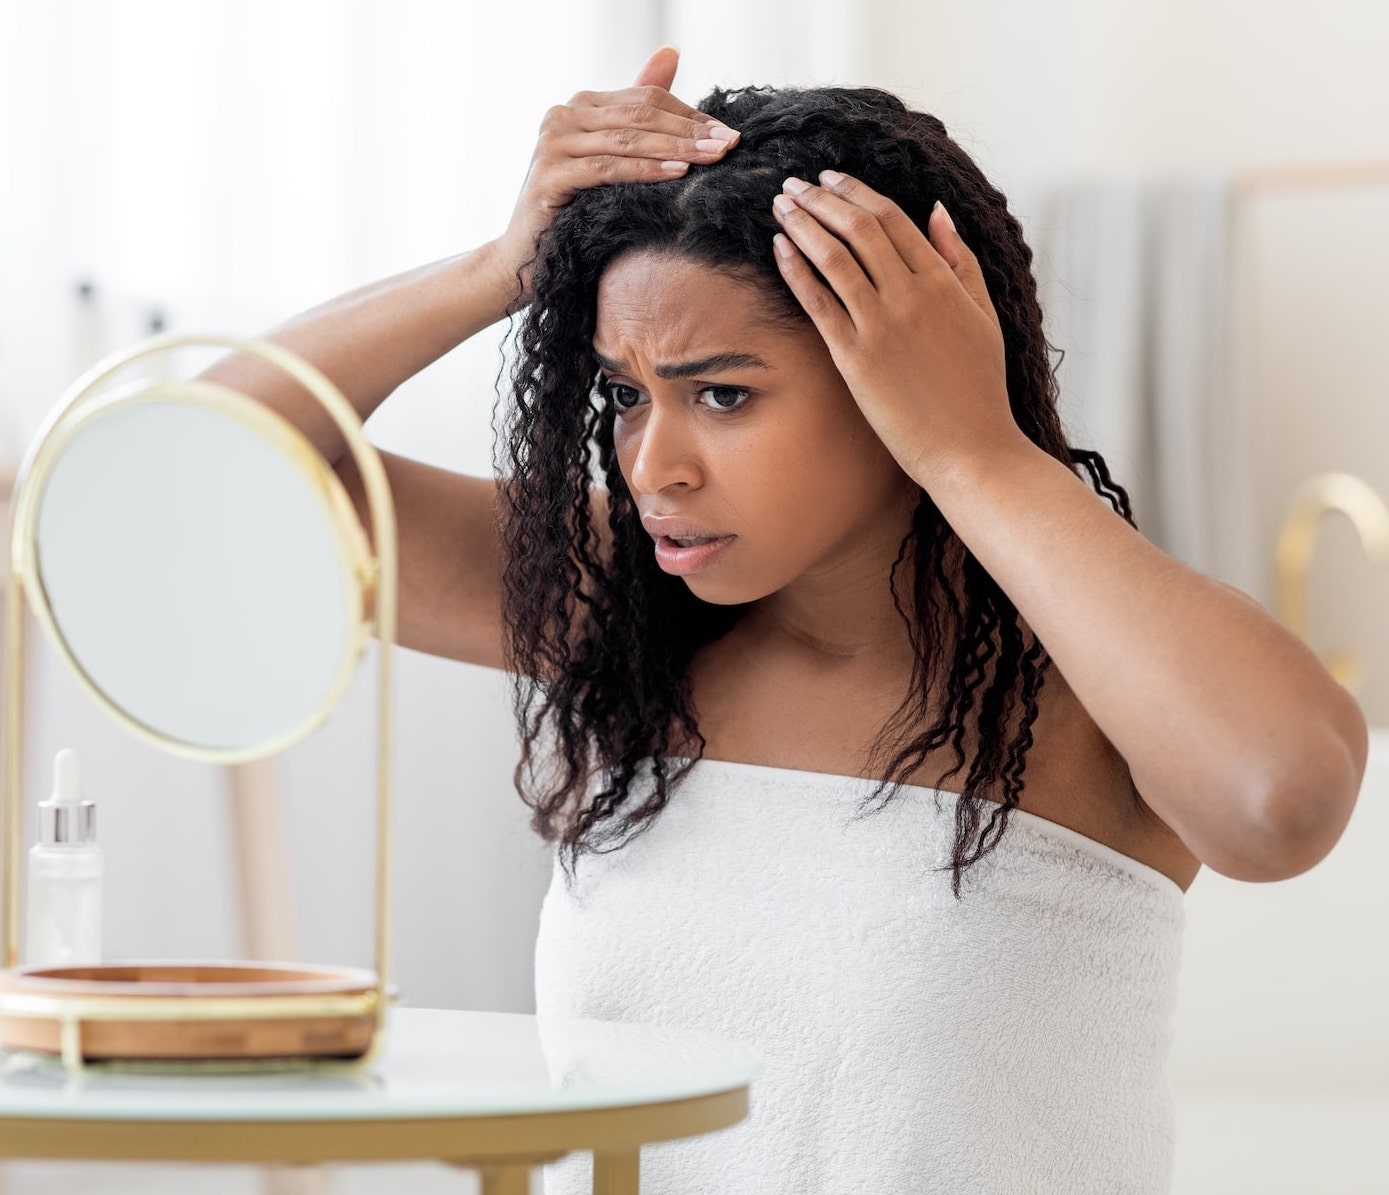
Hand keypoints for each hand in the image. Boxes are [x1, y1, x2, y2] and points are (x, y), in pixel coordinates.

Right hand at [489, 46, 738, 306]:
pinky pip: (608, 169)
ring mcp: (553, 143)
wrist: (524, 257)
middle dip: (690, 131)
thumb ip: (638, 113)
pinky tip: (677, 175)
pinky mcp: (550, 175)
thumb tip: (671, 53)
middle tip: (729, 144)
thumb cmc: (573, 212)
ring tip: (713, 158)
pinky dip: (645, 170)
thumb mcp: (611, 161)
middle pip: (640, 115)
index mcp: (580, 106)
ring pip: (628, 139)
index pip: (646, 100)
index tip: (729, 135)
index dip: (690, 115)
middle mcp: (563, 116)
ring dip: (676, 149)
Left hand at [769, 171, 1024, 486]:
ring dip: (802, 223)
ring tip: (780, 205)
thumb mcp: (984, 316)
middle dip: (821, 198)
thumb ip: (960, 261)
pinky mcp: (856, 359)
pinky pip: (819, 303)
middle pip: (859, 228)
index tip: (830, 179)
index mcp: (944, 282)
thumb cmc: (979, 389)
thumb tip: (938, 212)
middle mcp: (911, 295)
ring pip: (835, 257)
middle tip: (795, 183)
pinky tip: (779, 248)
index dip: (856, 192)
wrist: (972, 450)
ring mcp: (881, 326)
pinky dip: (796, 269)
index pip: (892, 219)